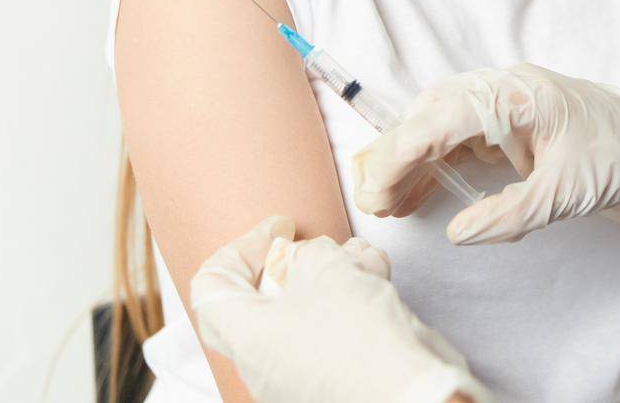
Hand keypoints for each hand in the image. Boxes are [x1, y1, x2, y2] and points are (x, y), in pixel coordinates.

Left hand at [190, 216, 492, 402]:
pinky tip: (377, 279)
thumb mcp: (326, 266)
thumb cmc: (358, 333)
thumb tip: (307, 260)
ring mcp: (295, 381)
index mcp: (245, 338)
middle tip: (320, 246)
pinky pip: (327, 338)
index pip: (210, 287)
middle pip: (262, 302)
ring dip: (330, 278)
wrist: (409, 390)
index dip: (241, 248)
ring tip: (363, 258)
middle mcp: (262, 365)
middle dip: (297, 263)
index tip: (280, 232)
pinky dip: (347, 306)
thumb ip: (306, 253)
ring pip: (301, 316)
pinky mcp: (331, 385)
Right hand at [351, 63, 619, 246]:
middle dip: (399, 155)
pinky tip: (423, 191)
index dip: (402, 154)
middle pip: (433, 111)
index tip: (379, 190)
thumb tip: (458, 233)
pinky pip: (463, 133)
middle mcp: (509, 88)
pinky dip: (438, 160)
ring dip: (415, 159)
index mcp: (520, 93)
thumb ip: (509, 215)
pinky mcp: (516, 121)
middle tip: (378, 202)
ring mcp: (511, 103)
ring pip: (443, 121)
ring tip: (393, 204)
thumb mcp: (567, 195)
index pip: (442, 116)